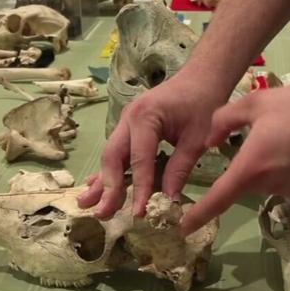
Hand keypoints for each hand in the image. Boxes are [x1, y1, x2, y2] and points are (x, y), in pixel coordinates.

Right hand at [78, 70, 229, 217]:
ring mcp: (125, 122)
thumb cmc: (203, 104)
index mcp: (145, 117)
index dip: (138, 189)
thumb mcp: (197, 139)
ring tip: (86, 204)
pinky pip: (117, 151)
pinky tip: (96, 187)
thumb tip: (168, 202)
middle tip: (102, 213)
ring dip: (101, 181)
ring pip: (110, 155)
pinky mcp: (128, 128)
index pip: (139, 161)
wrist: (202, 77)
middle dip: (108, 187)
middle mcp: (128, 118)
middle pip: (113, 157)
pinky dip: (109, 171)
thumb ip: (180, 169)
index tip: (138, 213)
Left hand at [180, 74, 289, 234]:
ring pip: (262, 182)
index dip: (199, 215)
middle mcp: (268, 185)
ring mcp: (289, 190)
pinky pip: (281, 182)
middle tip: (258, 136)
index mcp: (251, 166)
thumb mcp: (254, 103)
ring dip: (262, 166)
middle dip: (243, 166)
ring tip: (281, 136)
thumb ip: (223, 122)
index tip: (183, 227)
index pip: (218, 198)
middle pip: (241, 184)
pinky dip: (280, 169)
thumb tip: (209, 141)